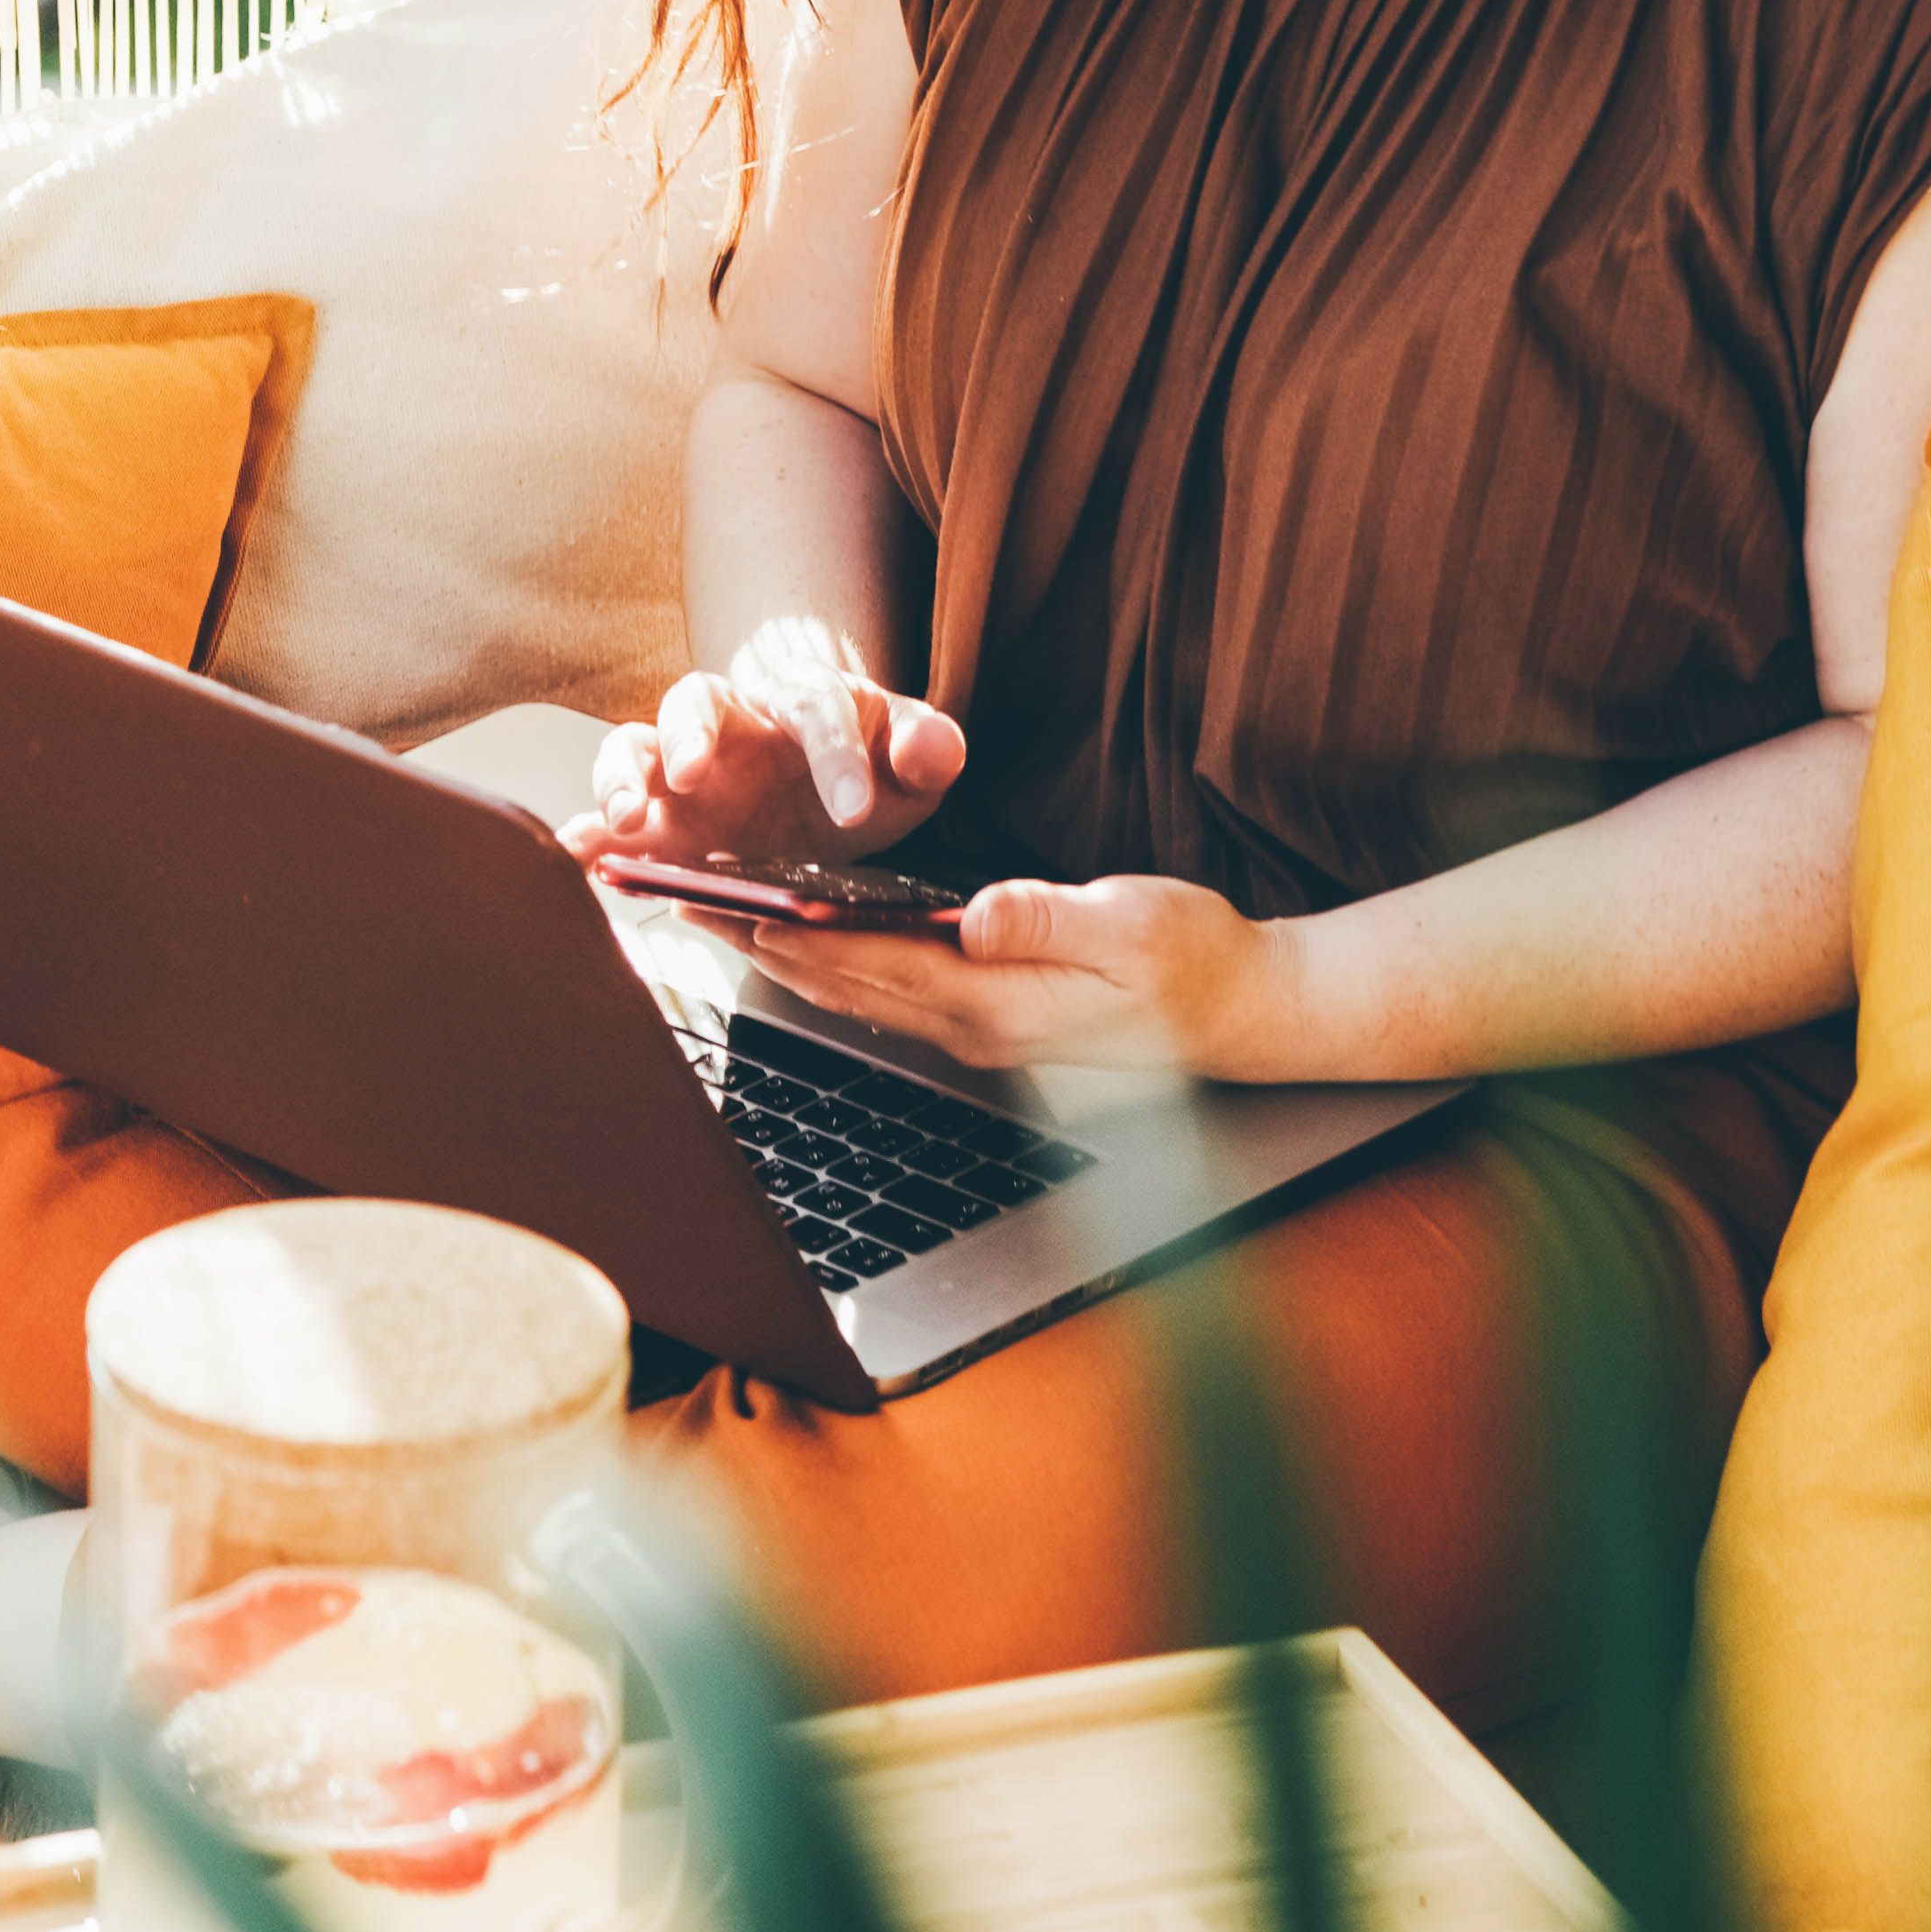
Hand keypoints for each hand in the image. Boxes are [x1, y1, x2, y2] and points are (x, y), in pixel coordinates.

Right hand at [571, 619, 968, 869]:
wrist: (826, 800)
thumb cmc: (867, 771)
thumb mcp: (912, 767)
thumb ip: (927, 750)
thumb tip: (928, 749)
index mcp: (806, 700)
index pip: (817, 707)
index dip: (835, 754)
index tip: (852, 810)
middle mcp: (733, 723)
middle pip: (694, 700)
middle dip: (687, 735)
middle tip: (691, 777)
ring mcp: (683, 768)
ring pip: (634, 746)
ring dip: (622, 779)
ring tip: (627, 822)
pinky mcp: (656, 816)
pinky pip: (605, 817)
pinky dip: (586, 835)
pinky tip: (575, 858)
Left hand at [739, 873, 1327, 1078]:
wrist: (1242, 1014)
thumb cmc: (1197, 963)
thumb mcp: (1135, 926)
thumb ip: (1052, 919)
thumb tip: (976, 912)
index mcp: (1000, 1004)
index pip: (877, 966)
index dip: (801, 934)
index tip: (735, 904)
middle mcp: (973, 1027)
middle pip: (845, 985)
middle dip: (764, 944)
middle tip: (688, 903)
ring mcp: (976, 1028)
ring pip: (857, 992)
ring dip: (785, 956)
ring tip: (718, 914)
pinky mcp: (986, 1016)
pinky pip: (888, 990)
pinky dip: (833, 962)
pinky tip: (800, 937)